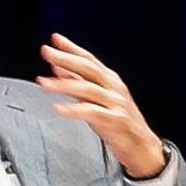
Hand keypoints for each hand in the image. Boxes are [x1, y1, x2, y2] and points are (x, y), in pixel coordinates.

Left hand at [36, 33, 167, 177]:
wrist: (141, 146)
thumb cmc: (117, 121)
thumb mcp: (96, 99)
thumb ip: (77, 83)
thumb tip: (58, 67)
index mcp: (110, 80)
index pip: (89, 60)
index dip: (72, 48)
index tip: (55, 39)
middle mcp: (114, 88)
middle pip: (89, 69)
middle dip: (66, 58)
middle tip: (47, 52)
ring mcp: (115, 103)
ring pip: (88, 89)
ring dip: (64, 84)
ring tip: (43, 83)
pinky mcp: (115, 120)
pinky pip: (92, 112)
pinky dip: (74, 109)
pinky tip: (59, 108)